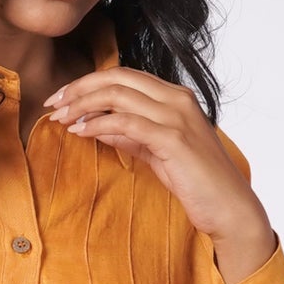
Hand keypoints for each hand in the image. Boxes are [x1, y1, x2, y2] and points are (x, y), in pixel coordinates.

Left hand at [42, 67, 276, 283]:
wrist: (229, 208)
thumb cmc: (197, 182)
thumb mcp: (158, 153)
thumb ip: (132, 136)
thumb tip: (98, 126)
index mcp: (175, 97)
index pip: (125, 76)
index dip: (90, 83)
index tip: (63, 99)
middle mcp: (177, 99)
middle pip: (117, 78)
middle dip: (80, 87)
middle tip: (53, 103)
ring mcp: (177, 116)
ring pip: (119, 95)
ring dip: (83, 105)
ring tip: (61, 119)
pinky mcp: (173, 139)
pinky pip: (126, 123)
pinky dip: (98, 124)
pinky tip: (80, 132)